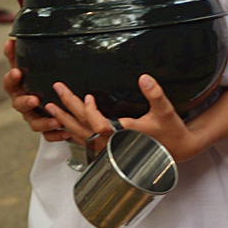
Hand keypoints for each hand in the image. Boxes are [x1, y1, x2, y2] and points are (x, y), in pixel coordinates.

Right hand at [2, 37, 68, 140]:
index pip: (9, 83)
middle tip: (34, 99)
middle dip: (26, 102)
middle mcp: (23, 103)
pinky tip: (65, 133)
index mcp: (18, 87)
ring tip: (55, 120)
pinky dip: (55, 135)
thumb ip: (19, 55)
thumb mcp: (28, 66)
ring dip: (44, 122)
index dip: (11, 78)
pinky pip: (48, 136)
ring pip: (34, 123)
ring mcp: (33, 117)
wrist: (47, 101)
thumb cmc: (35, 81)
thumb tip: (11, 40)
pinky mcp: (44, 129)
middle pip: (19, 105)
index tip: (17, 72)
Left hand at [45, 75, 200, 162]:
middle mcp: (114, 145)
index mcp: (125, 136)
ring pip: (81, 137)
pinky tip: (63, 122)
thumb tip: (144, 78)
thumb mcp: (166, 111)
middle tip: (55, 93)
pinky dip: (72, 132)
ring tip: (50, 108)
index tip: (87, 96)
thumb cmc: (171, 130)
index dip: (90, 112)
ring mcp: (109, 149)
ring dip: (65, 122)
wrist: (177, 149)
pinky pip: (85, 141)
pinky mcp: (109, 149)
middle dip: (68, 110)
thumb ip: (155, 94)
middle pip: (84, 129)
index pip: (100, 126)